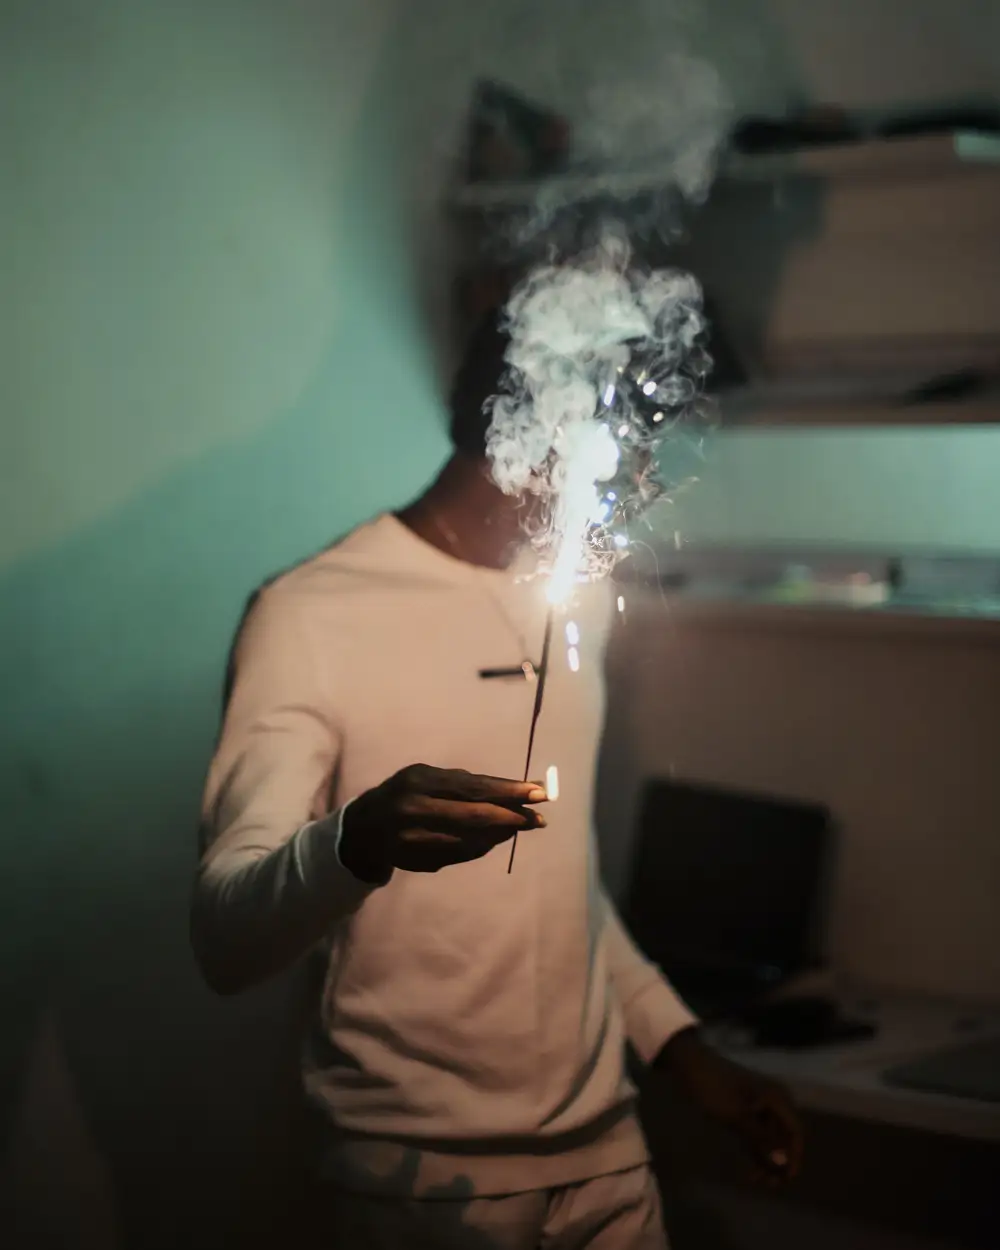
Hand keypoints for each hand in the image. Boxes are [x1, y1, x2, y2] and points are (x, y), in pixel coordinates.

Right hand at [339, 764, 547, 881]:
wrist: (363, 829)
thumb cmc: (407, 794)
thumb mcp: (430, 779)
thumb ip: (469, 784)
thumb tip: (520, 789)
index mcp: (419, 779)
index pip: (472, 785)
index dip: (508, 791)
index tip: (539, 793)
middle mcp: (413, 807)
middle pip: (473, 815)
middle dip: (511, 816)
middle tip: (538, 818)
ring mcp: (412, 838)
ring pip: (468, 839)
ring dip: (500, 834)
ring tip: (521, 827)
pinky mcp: (415, 861)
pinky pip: (458, 855)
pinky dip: (482, 847)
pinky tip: (496, 840)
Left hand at [656, 1028, 803, 1184]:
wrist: (688, 1063)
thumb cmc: (713, 1085)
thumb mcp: (736, 1115)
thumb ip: (761, 1139)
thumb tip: (783, 1162)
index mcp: (777, 1097)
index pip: (796, 1132)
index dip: (794, 1158)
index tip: (786, 1180)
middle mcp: (774, 1100)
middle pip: (784, 1137)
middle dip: (779, 1162)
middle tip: (768, 1185)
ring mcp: (760, 1105)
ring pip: (770, 1138)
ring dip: (767, 1159)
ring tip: (757, 1181)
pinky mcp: (746, 1109)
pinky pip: (758, 1134)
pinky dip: (756, 1150)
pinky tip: (751, 1171)